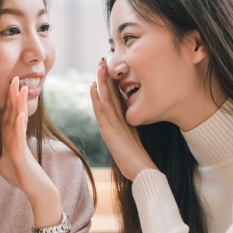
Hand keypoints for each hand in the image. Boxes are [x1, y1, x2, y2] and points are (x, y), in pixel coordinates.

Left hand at [0, 77, 59, 218]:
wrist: (32, 186)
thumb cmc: (17, 172)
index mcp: (9, 134)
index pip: (7, 113)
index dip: (6, 98)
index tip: (5, 83)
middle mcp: (16, 134)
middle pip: (15, 111)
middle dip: (14, 94)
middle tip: (15, 77)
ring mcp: (20, 141)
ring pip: (20, 119)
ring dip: (20, 104)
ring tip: (22, 88)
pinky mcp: (22, 151)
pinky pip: (21, 136)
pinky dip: (20, 125)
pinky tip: (20, 116)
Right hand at [89, 58, 156, 180]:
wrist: (138, 171)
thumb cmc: (137, 158)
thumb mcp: (134, 137)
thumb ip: (131, 125)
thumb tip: (134, 113)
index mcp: (119, 122)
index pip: (114, 98)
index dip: (112, 83)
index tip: (111, 68)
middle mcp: (112, 122)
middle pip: (107, 96)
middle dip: (104, 79)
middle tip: (101, 61)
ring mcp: (109, 126)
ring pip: (103, 100)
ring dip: (100, 83)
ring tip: (98, 68)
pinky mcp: (108, 132)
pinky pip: (101, 112)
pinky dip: (96, 98)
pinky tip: (93, 86)